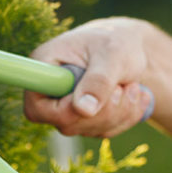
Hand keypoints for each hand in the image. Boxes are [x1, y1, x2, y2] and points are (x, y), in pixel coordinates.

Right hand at [24, 17, 156, 137]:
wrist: (130, 46)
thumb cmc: (117, 41)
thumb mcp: (112, 54)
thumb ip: (99, 80)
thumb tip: (84, 110)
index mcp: (44, 66)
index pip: (36, 107)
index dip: (64, 112)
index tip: (92, 100)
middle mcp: (50, 91)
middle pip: (67, 123)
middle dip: (104, 111)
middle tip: (122, 86)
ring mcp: (66, 108)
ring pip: (90, 129)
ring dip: (120, 112)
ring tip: (132, 85)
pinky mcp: (85, 118)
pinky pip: (105, 131)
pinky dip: (126, 116)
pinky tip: (135, 95)